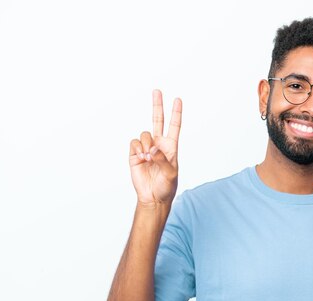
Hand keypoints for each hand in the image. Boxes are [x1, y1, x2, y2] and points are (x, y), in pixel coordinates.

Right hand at [129, 90, 181, 204]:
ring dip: (147, 144)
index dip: (176, 113)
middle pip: (157, 120)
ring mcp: (146, 148)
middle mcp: (158, 145)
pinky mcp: (135, 154)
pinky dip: (138, 148)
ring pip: (144, 134)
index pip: (174, 126)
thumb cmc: (166, 187)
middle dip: (157, 105)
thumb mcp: (171, 174)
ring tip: (149, 157)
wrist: (152, 197)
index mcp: (171, 147)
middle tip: (157, 90)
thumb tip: (153, 149)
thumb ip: (163, 160)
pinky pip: (134, 142)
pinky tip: (141, 157)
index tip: (178, 99)